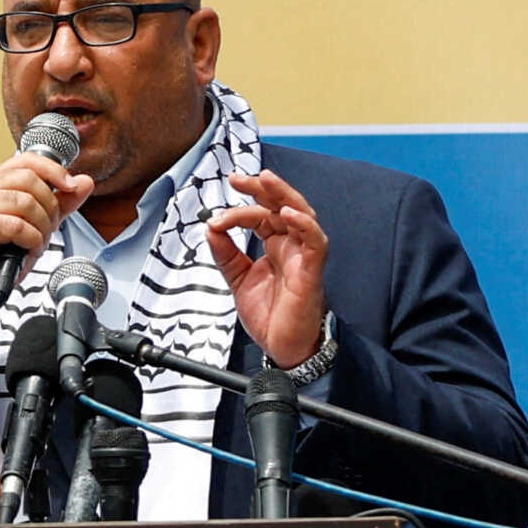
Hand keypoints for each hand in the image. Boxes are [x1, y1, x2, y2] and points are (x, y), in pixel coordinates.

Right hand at [0, 153, 93, 299]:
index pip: (27, 161)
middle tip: (49, 228)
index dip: (52, 170)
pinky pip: (18, 226)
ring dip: (41, 227)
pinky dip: (32, 240)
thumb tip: (84, 182)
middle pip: (29, 180)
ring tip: (38, 241)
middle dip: (49, 207)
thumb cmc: (6, 247)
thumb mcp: (39, 219)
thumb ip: (62, 200)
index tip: (70, 185)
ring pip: (26, 203)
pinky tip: (29, 248)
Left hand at [205, 169, 329, 367]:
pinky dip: (304, 225)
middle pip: (281, 205)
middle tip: (238, 179)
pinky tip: (287, 214)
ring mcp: (303, 256)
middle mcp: (291, 245)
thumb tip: (211, 228)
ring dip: (284, 195)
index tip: (216, 220)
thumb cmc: (270, 316)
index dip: (238, 210)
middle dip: (262, 187)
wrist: (283, 349)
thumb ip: (226, 254)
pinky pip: (316, 242)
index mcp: (275, 245)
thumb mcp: (238, 280)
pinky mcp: (312, 271)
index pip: (259, 214)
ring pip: (302, 214)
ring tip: (266, 180)